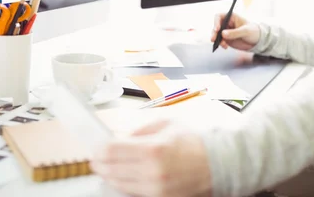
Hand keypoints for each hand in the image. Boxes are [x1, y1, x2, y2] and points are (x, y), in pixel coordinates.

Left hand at [90, 119, 211, 196]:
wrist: (217, 164)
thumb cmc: (193, 141)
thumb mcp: (166, 124)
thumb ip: (139, 131)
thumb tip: (117, 138)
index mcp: (154, 149)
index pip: (112, 151)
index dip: (99, 148)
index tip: (96, 146)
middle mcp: (152, 172)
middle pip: (110, 170)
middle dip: (100, 162)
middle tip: (97, 156)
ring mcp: (156, 190)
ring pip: (118, 185)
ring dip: (109, 174)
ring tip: (107, 165)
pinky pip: (131, 193)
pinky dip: (123, 184)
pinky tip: (122, 175)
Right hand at [210, 12, 259, 50]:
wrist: (257, 41)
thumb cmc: (253, 31)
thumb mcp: (246, 31)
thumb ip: (235, 32)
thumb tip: (223, 34)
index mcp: (231, 17)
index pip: (219, 16)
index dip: (216, 22)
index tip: (217, 29)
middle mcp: (227, 23)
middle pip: (216, 26)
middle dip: (214, 33)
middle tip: (213, 39)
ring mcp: (226, 32)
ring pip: (216, 34)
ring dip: (217, 40)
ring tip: (223, 45)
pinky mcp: (226, 39)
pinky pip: (220, 41)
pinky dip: (220, 44)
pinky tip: (225, 47)